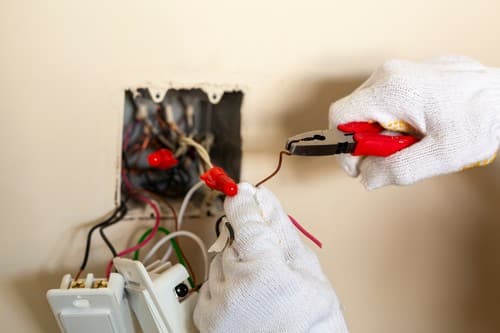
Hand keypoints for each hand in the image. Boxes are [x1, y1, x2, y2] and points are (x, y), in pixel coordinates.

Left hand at [193, 183, 348, 332]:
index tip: (241, 193)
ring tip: (259, 289)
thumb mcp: (308, 272)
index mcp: (265, 273)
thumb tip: (266, 201)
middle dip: (248, 247)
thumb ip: (282, 232)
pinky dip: (224, 286)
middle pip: (232, 243)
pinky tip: (245, 298)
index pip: (246, 222)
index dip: (244, 204)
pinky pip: (209, 285)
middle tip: (267, 265)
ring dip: (235, 267)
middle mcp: (235, 290)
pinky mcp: (206, 320)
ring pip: (219, 262)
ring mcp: (218, 307)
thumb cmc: (313, 323)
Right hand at [330, 56, 499, 188]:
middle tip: (399, 153)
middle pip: (354, 114)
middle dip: (370, 142)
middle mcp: (390, 74)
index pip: (339, 117)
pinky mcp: (409, 74)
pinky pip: (385, 102)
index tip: (361, 164)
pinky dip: (395, 120)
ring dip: (384, 132)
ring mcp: (399, 71)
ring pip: (370, 109)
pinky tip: (421, 126)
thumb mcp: (441, 155)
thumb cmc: (482, 118)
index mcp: (391, 89)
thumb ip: (397, 170)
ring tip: (415, 139)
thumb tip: (367, 177)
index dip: (344, 147)